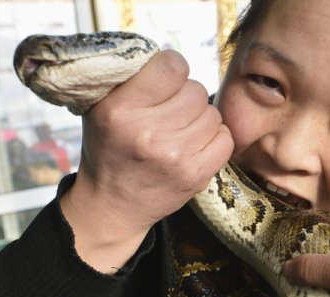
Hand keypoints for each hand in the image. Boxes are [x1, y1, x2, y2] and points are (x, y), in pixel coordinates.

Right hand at [62, 50, 233, 271]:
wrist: (113, 204)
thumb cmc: (110, 149)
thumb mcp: (103, 108)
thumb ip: (134, 80)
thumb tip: (173, 58)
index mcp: (120, 109)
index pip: (172, 67)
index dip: (173, 68)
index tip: (167, 80)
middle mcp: (148, 133)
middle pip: (196, 91)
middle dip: (186, 97)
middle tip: (170, 112)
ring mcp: (175, 156)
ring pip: (213, 114)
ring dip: (200, 119)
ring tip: (180, 131)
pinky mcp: (196, 175)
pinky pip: (226, 139)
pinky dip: (214, 139)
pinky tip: (195, 144)